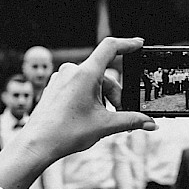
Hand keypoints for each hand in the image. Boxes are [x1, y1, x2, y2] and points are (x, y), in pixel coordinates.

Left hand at [22, 37, 155, 164]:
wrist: (38, 144)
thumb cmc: (66, 133)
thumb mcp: (105, 126)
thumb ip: (131, 121)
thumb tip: (151, 124)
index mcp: (85, 74)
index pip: (110, 48)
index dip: (127, 44)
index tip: (139, 44)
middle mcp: (72, 71)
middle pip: (104, 77)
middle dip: (115, 97)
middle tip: (119, 118)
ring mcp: (61, 78)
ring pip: (92, 84)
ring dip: (102, 100)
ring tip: (99, 122)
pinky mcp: (55, 86)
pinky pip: (79, 87)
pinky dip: (88, 99)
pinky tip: (86, 118)